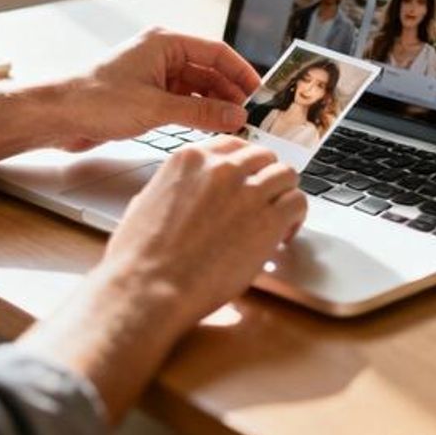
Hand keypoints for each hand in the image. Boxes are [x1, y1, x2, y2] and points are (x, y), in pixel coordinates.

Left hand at [56, 28, 261, 149]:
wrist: (56, 116)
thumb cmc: (94, 99)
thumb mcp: (155, 108)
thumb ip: (201, 113)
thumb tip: (235, 116)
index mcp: (165, 43)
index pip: (216, 52)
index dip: (240, 71)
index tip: (259, 91)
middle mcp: (163, 56)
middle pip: (210, 71)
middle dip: (230, 93)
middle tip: (250, 114)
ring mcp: (156, 76)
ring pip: (198, 89)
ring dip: (215, 106)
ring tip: (234, 125)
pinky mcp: (148, 96)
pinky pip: (184, 103)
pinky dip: (199, 115)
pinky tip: (211, 128)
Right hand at [105, 136, 306, 323]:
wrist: (147, 288)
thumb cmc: (138, 257)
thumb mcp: (145, 201)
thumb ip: (173, 187)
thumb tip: (182, 193)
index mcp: (191, 159)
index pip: (234, 146)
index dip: (246, 165)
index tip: (249, 178)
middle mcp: (222, 168)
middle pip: (264, 157)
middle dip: (266, 178)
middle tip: (266, 200)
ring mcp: (248, 192)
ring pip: (286, 175)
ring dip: (284, 194)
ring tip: (279, 217)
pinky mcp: (268, 220)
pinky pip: (298, 203)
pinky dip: (296, 218)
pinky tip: (284, 234)